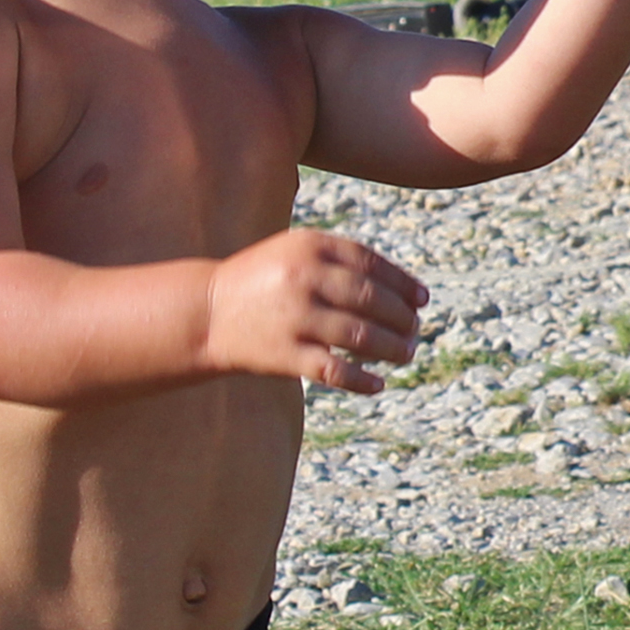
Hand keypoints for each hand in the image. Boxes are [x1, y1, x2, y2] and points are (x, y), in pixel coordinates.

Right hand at [203, 228, 426, 394]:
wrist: (207, 312)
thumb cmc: (263, 280)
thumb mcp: (296, 251)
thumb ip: (342, 259)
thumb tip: (404, 288)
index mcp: (310, 246)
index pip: (372, 264)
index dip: (403, 284)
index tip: (422, 300)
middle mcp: (304, 277)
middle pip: (372, 299)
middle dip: (403, 318)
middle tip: (416, 330)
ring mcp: (294, 317)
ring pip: (361, 336)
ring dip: (392, 348)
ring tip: (407, 354)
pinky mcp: (284, 354)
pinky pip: (334, 370)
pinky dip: (361, 379)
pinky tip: (378, 383)